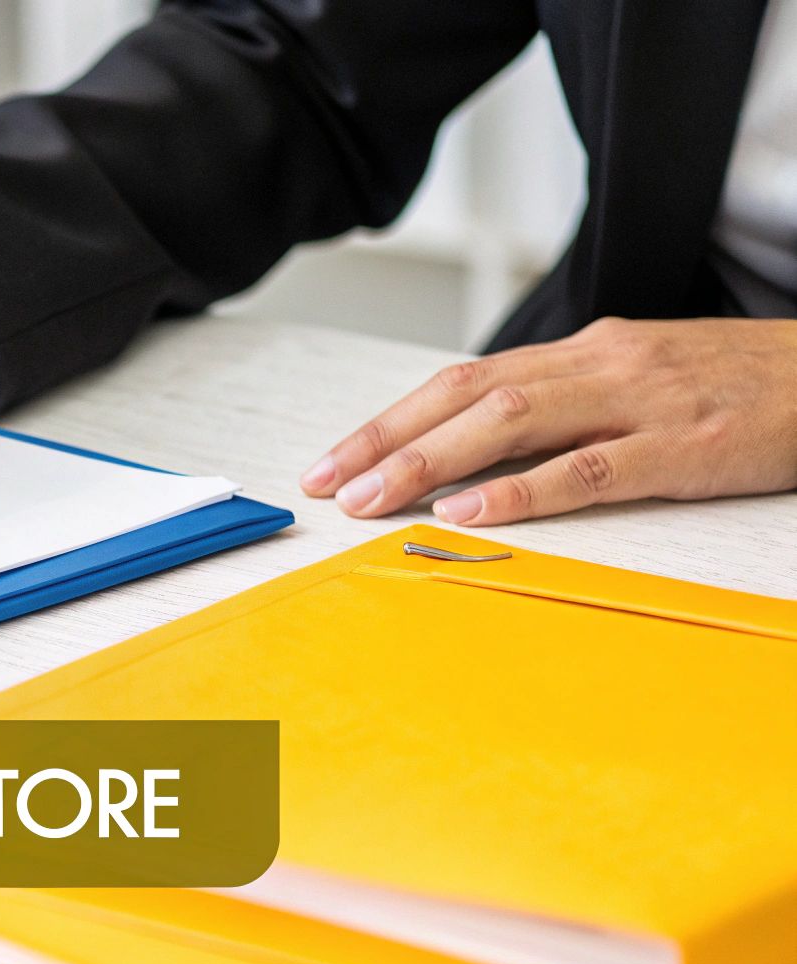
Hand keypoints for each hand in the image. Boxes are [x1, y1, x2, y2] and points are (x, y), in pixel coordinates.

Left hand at [300, 317, 796, 524]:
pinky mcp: (682, 447)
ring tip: (372, 498)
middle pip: (468, 395)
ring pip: (511, 423)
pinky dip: (521, 490)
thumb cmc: (737, 385)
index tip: (336, 458)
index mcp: (583, 351)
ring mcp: (640, 402)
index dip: (391, 419)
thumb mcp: (639, 377)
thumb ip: (565, 401)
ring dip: (430, 462)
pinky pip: (588, 469)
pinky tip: (469, 510)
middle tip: (329, 482)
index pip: (462, 380)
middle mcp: (599, 364)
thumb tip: (479, 438)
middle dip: (387, 440)